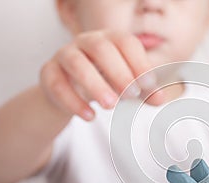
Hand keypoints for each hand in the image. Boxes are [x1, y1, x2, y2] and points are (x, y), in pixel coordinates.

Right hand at [39, 30, 161, 120]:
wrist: (69, 91)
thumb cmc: (105, 82)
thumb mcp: (127, 86)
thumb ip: (144, 91)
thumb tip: (160, 99)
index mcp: (110, 39)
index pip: (126, 42)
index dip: (139, 62)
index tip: (149, 85)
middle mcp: (86, 41)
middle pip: (102, 49)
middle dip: (119, 72)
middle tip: (132, 95)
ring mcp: (64, 54)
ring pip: (76, 62)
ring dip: (95, 84)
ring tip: (111, 105)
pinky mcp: (48, 73)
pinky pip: (57, 84)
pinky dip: (74, 102)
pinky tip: (90, 117)